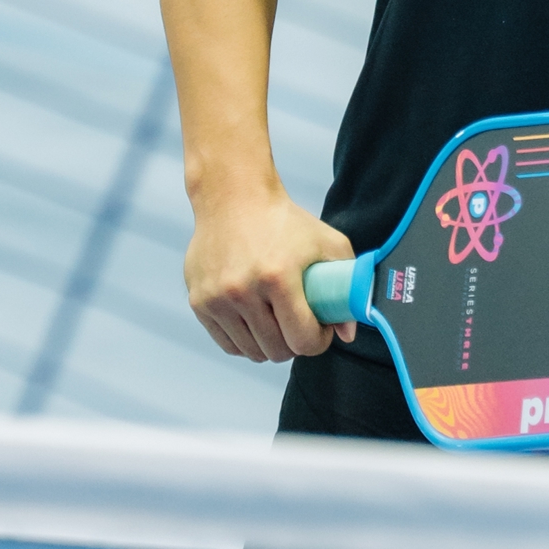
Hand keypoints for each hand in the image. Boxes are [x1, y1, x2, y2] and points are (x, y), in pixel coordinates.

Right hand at [184, 181, 355, 363]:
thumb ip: (348, 283)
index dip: (318, 341)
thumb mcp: (326, 242)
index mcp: (278, 276)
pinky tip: (256, 322)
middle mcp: (243, 290)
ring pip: (252, 352)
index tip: (321, 328)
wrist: (233, 197)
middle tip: (299, 323)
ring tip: (278, 322)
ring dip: (269, 344)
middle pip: (278, 350)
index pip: (303, 340)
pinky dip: (245, 341)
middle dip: (295, 343)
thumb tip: (348, 333)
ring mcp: (217, 298)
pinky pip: (228, 344)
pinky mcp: (199, 301)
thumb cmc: (284, 220)